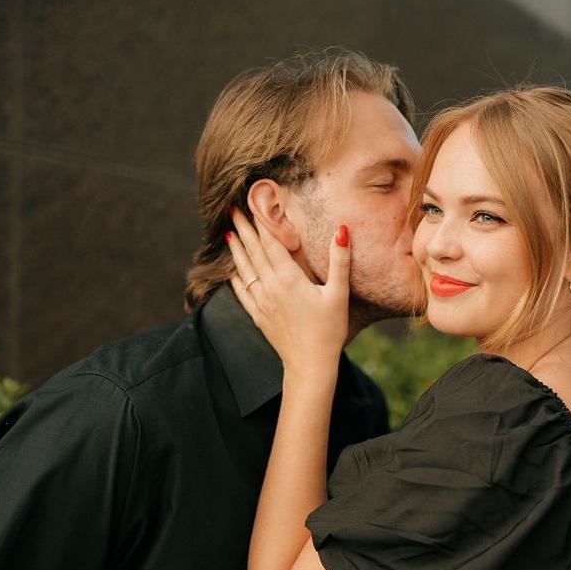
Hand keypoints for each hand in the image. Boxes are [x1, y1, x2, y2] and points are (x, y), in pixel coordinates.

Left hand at [227, 210, 349, 373]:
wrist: (310, 364)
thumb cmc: (329, 330)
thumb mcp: (339, 293)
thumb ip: (339, 260)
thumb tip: (342, 229)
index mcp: (288, 279)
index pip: (271, 243)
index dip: (262, 223)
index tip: (253, 205)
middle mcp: (270, 288)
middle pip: (254, 252)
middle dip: (244, 230)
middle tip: (232, 210)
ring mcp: (262, 303)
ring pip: (245, 270)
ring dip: (236, 250)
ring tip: (228, 234)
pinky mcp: (259, 316)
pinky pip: (243, 293)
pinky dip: (236, 279)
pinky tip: (232, 273)